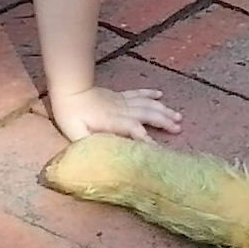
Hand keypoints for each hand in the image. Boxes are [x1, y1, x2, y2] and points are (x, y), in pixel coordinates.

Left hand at [49, 85, 182, 142]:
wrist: (70, 89)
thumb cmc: (70, 114)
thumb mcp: (75, 133)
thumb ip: (88, 145)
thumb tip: (99, 158)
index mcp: (112, 120)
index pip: (133, 129)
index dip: (145, 139)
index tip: (157, 150)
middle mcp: (121, 109)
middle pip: (147, 114)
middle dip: (164, 121)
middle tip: (179, 128)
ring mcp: (122, 101)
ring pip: (147, 104)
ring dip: (163, 110)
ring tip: (178, 116)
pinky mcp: (120, 96)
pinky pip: (139, 94)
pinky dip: (150, 94)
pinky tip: (160, 95)